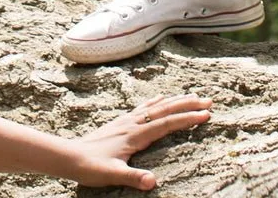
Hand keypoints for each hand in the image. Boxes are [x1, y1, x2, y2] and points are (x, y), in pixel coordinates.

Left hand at [65, 94, 211, 189]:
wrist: (69, 156)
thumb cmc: (90, 167)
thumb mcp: (112, 175)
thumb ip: (133, 177)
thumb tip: (153, 182)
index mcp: (135, 135)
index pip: (166, 124)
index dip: (187, 119)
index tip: (206, 115)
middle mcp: (133, 124)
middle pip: (165, 110)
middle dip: (187, 105)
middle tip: (208, 101)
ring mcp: (126, 121)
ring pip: (156, 106)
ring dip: (175, 100)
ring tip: (192, 95)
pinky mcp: (120, 122)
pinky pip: (143, 107)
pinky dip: (156, 101)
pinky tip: (160, 98)